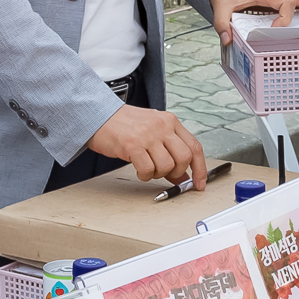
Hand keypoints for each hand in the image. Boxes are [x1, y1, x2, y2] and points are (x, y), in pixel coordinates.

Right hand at [88, 105, 207, 188]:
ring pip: (167, 166)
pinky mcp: (133, 144)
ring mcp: (148, 134)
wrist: (98, 115)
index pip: (194, 147)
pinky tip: (138, 168)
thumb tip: (183, 176)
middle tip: (164, 173)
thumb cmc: (124, 125)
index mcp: (170, 121)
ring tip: (147, 168)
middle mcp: (162, 126)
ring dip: (157, 174)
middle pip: (184, 157)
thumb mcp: (152, 133)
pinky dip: (144, 175)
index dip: (200, 169)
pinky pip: (148, 170)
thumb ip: (170, 151)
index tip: (199, 183)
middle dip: (177, 172)